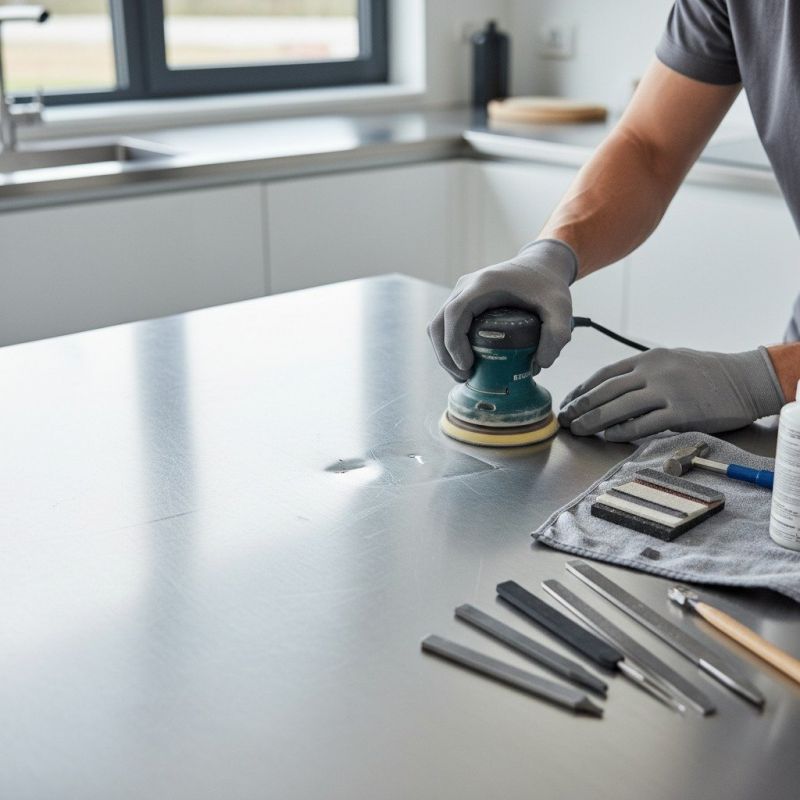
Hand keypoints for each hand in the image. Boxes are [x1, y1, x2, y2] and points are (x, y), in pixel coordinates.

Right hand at [427, 239, 576, 381]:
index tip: (467, 366)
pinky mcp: (463, 302)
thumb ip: (557, 334)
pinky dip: (450, 345)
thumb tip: (539, 364)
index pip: (455, 314)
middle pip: (438, 323)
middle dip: (446, 355)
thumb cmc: (548, 284)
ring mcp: (461, 294)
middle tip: (464, 377)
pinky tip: (465, 362)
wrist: (541, 265)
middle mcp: (466, 287)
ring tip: (464, 374)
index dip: (454, 342)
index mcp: (483, 285)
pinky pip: (446, 325)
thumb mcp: (560, 307)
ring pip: (437, 326)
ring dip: (445, 352)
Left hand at [558, 347, 784, 441]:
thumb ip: (640, 373)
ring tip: (579, 430)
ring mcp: (668, 391)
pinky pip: (644, 425)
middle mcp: (654, 372)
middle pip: (606, 391)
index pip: (605, 374)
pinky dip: (623, 432)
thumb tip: (608, 389)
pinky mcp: (682, 412)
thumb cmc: (704, 373)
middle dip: (581, 406)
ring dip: (595, 421)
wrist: (744, 380)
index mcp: (648, 358)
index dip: (582, 390)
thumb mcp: (669, 361)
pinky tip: (608, 437)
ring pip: (620, 408)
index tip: (568, 403)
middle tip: (566, 420)